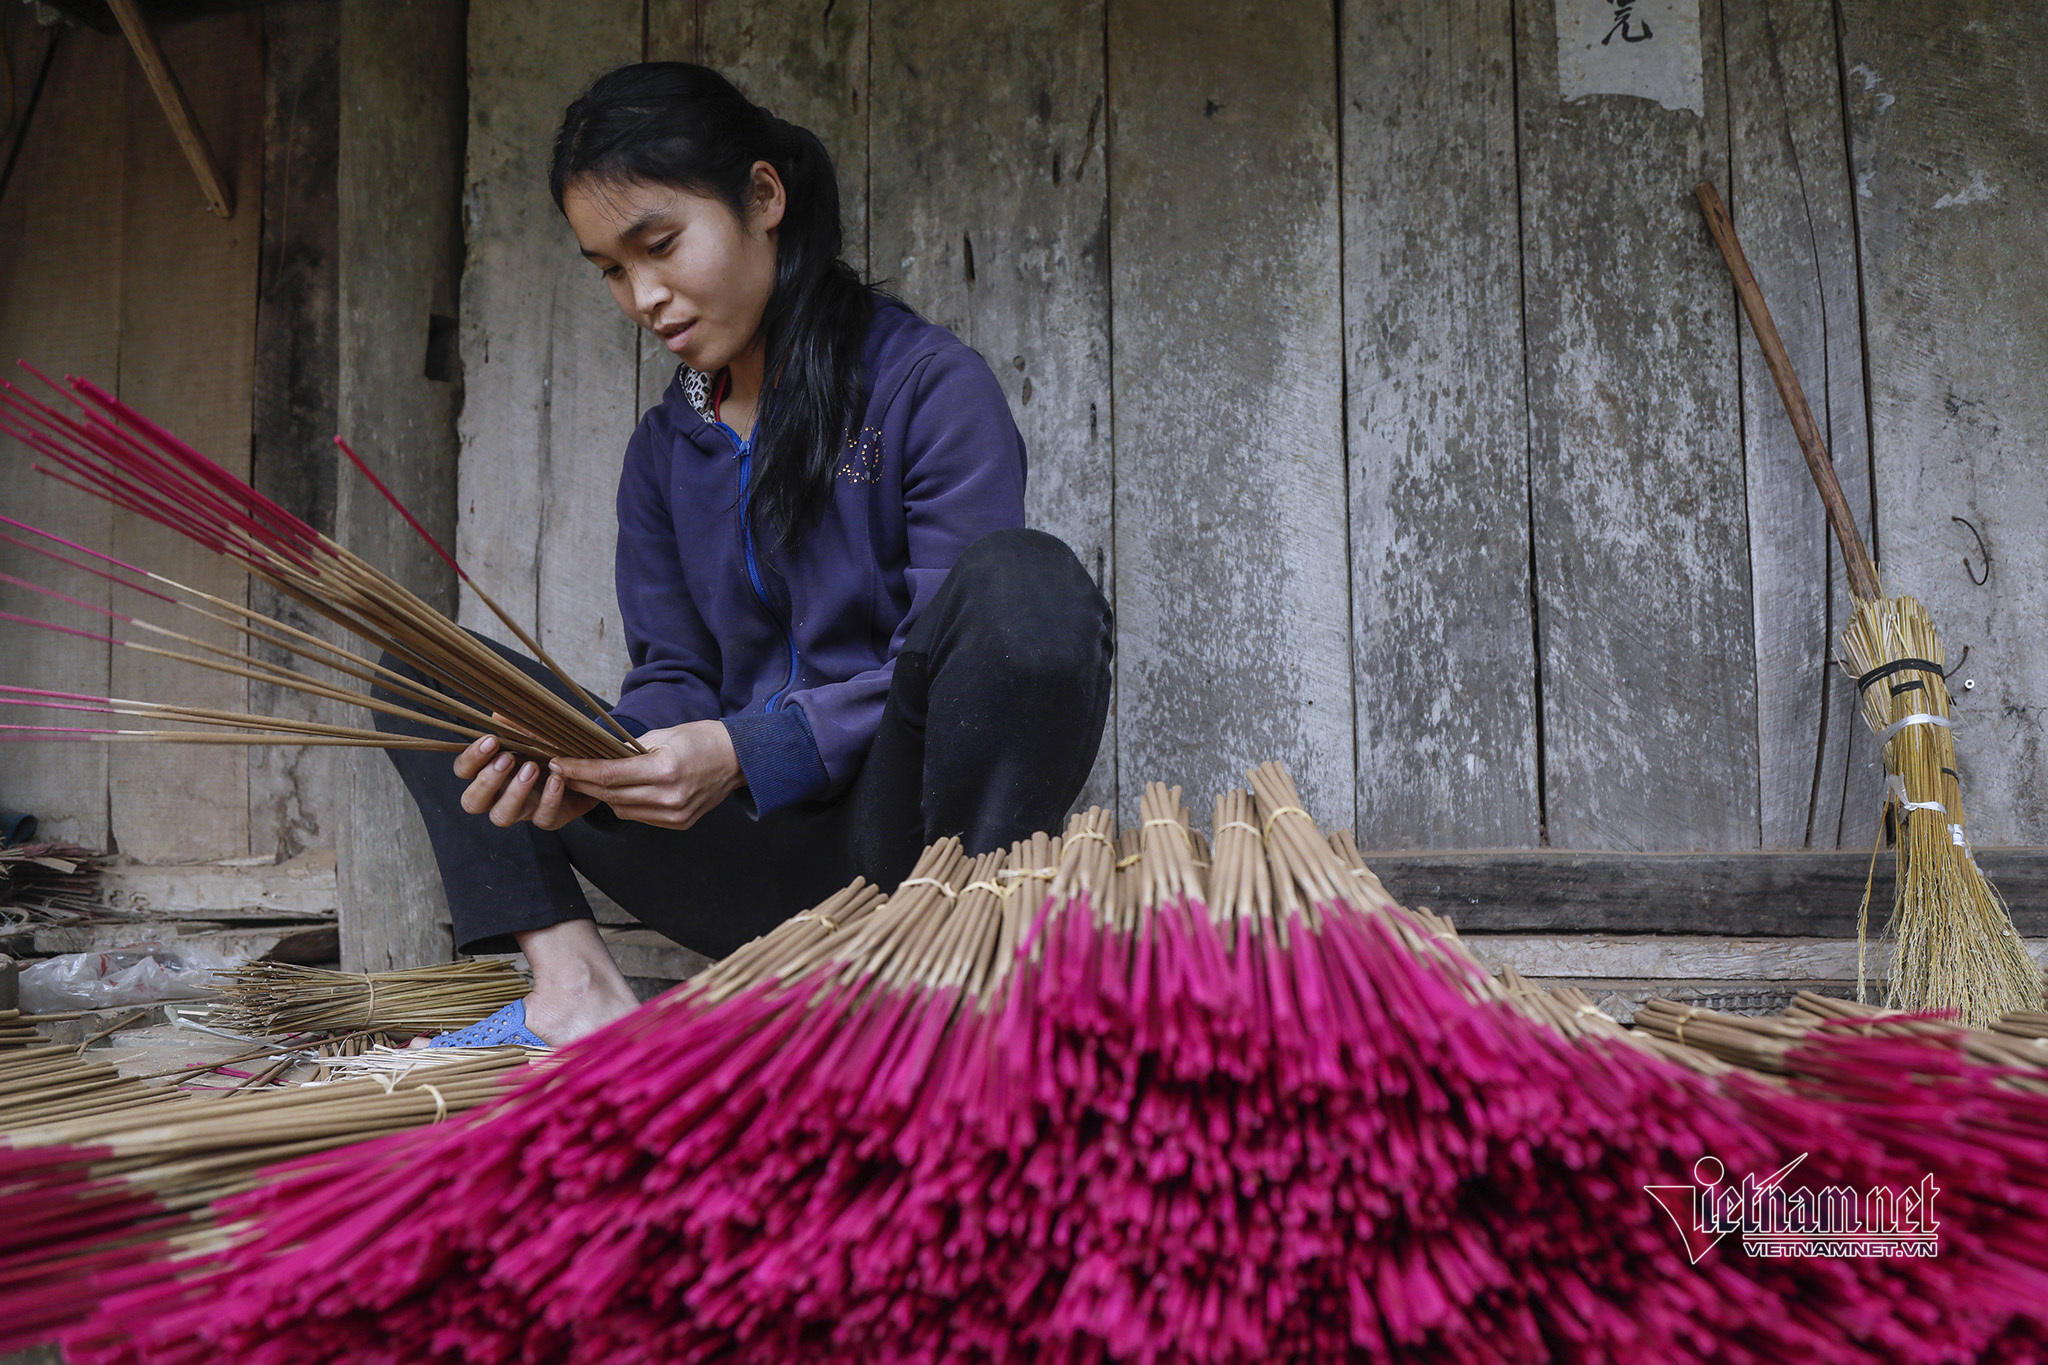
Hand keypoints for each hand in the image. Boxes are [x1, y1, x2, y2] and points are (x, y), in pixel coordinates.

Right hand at [454, 729, 600, 830]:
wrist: (586, 768)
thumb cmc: (551, 749)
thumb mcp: (535, 734)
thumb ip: (515, 726)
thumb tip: (497, 714)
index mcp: (490, 770)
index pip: (464, 770)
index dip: (471, 758)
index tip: (491, 741)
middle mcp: (500, 794)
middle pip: (472, 802)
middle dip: (487, 781)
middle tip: (508, 758)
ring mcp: (522, 810)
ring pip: (501, 816)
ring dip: (514, 793)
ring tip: (532, 768)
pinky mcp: (547, 818)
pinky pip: (542, 819)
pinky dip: (549, 800)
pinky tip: (558, 780)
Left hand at [551, 720, 743, 829]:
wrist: (738, 760)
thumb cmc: (701, 740)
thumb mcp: (663, 735)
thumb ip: (628, 749)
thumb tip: (595, 754)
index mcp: (664, 770)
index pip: (609, 775)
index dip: (579, 771)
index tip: (558, 763)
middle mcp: (668, 798)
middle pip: (610, 795)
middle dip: (582, 783)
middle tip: (560, 772)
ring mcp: (674, 815)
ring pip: (621, 809)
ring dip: (601, 795)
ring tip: (586, 780)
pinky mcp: (678, 823)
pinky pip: (639, 816)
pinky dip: (624, 804)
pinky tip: (619, 791)